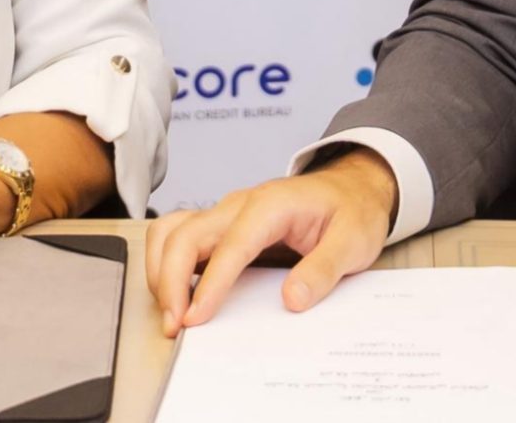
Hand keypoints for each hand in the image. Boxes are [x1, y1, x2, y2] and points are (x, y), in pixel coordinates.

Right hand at [146, 148, 398, 336]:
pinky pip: (179, 237)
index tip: (196, 318)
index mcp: (271, 204)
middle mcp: (239, 204)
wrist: (350, 189)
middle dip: (170, 279)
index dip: (210, 283)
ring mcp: (225, 213)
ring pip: (172, 231)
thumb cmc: (351, 211)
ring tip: (170, 314)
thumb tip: (292, 299)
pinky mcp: (221, 226)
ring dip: (161, 270)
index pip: (231, 244)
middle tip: (175, 326)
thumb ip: (324, 269)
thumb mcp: (354, 240)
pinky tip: (177, 295)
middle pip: (186, 234)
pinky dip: (167, 264)